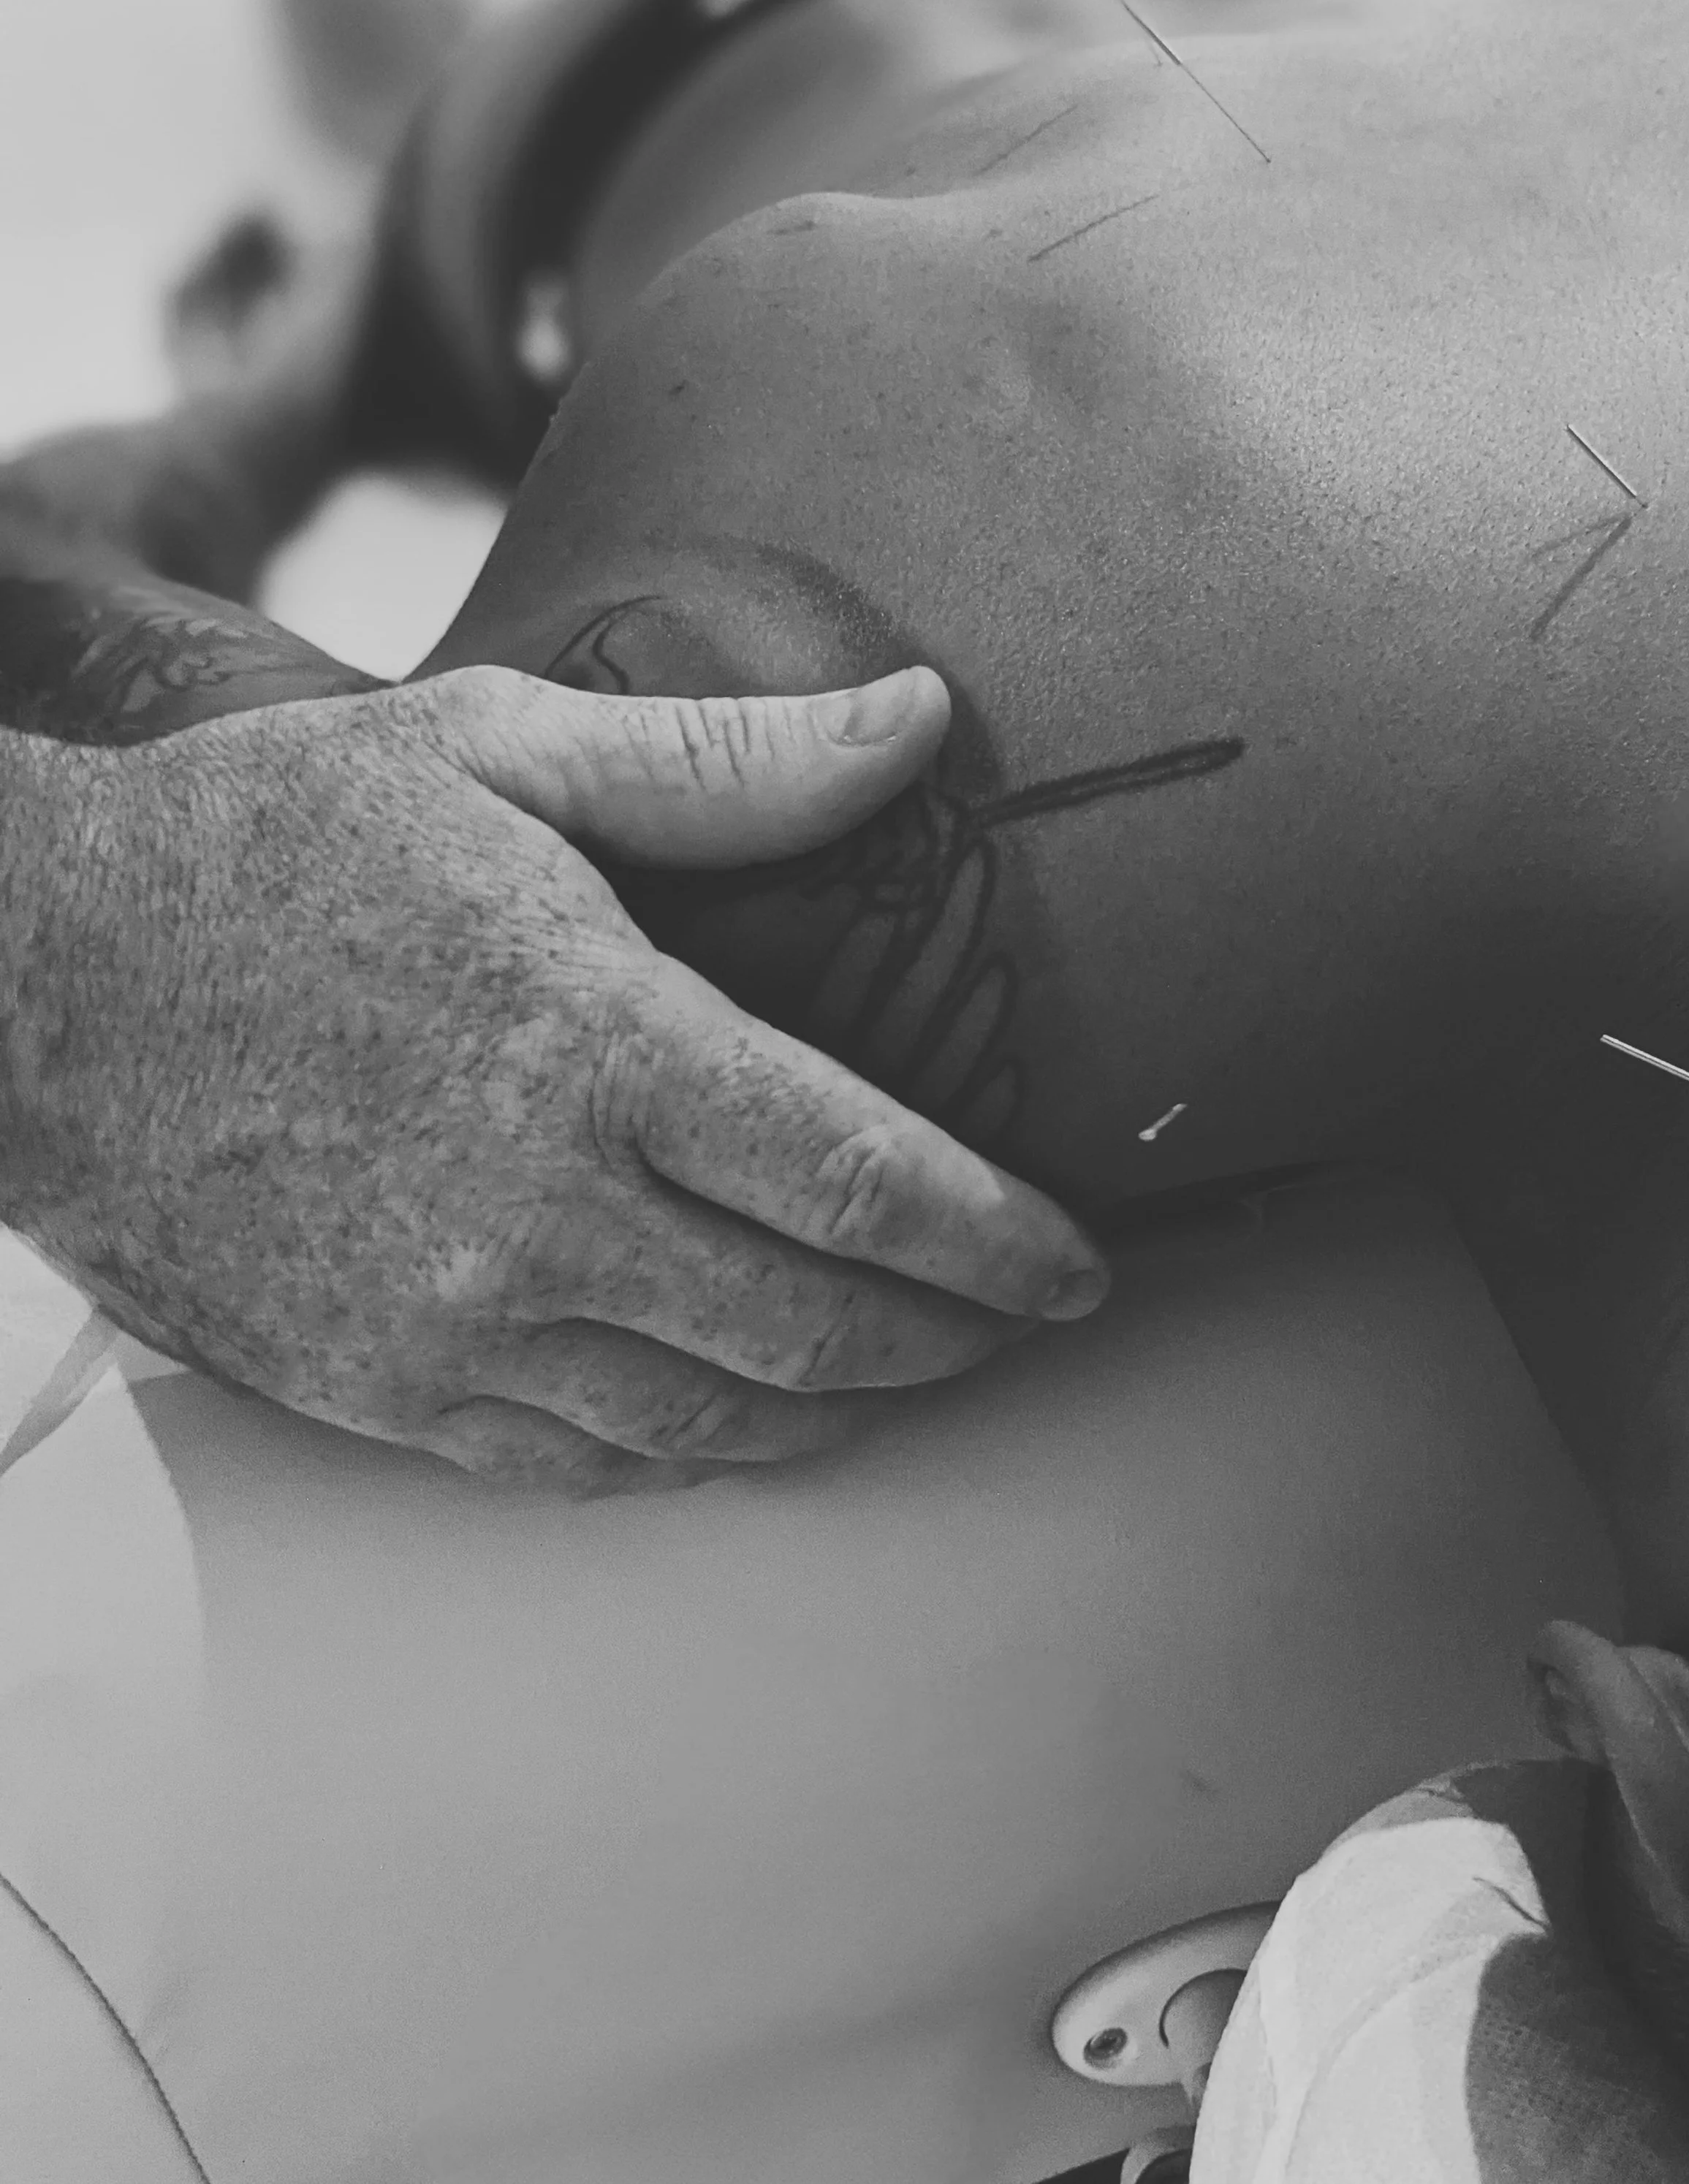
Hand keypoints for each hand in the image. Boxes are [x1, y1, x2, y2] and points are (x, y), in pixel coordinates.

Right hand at [6, 663, 1109, 1493]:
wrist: (25, 991)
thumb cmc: (261, 849)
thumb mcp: (491, 753)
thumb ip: (724, 762)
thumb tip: (921, 723)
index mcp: (593, 1040)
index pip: (863, 1177)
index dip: (1000, 1239)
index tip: (1081, 1269)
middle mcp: (539, 1210)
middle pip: (816, 1328)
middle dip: (950, 1339)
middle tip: (1016, 1326)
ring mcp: (455, 1324)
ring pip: (714, 1423)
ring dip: (839, 1410)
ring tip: (903, 1372)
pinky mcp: (383, 1393)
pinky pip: (585, 1466)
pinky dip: (692, 1452)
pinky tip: (736, 1416)